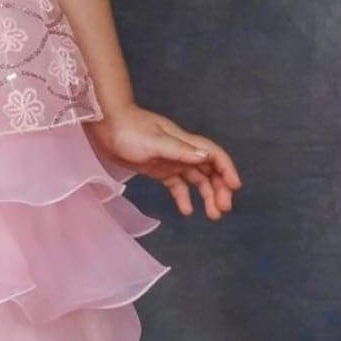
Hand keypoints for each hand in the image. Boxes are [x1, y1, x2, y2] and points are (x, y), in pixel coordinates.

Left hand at [84, 104, 240, 219]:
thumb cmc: (128, 130)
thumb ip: (180, 150)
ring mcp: (170, 160)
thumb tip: (207, 158)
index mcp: (184, 143)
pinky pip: (176, 185)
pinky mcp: (157, 169)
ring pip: (196, 180)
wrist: (105, 125)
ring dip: (207, 196)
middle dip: (220, 189)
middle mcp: (182, 152)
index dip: (227, 169)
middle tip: (222, 210)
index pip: (214, 155)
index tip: (235, 187)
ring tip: (213, 215)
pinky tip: (187, 211)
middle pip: (209, 171)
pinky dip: (184, 197)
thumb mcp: (154, 142)